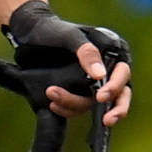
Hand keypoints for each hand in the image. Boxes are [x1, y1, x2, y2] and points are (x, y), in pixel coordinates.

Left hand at [6, 0, 135, 126]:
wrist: (29, 35)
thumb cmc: (52, 30)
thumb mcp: (70, 36)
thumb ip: (86, 53)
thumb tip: (100, 75)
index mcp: (112, 52)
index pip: (122, 73)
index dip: (115, 87)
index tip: (101, 96)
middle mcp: (106, 70)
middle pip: (120, 96)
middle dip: (114, 110)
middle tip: (107, 121)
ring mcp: (91, 84)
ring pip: (93, 105)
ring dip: (74, 104)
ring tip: (52, 95)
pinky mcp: (76, 94)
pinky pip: (77, 109)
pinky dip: (66, 109)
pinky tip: (53, 104)